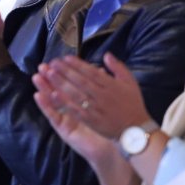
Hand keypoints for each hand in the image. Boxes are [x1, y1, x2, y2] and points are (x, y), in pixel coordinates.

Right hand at [33, 68, 118, 168]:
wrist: (117, 143)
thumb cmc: (112, 123)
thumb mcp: (108, 101)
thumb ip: (103, 86)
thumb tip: (100, 69)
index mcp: (82, 101)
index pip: (70, 83)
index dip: (62, 72)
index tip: (55, 60)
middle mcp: (72, 109)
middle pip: (58, 90)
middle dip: (50, 77)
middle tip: (41, 65)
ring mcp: (67, 119)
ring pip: (52, 101)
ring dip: (43, 88)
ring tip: (36, 77)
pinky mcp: (64, 129)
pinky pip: (53, 115)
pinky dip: (45, 105)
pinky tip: (38, 95)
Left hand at [37, 53, 153, 139]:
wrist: (135, 130)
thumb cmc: (133, 105)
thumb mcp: (130, 82)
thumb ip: (118, 67)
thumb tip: (106, 54)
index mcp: (110, 85)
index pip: (90, 71)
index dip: (77, 64)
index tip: (65, 58)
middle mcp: (101, 95)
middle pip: (79, 81)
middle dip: (64, 71)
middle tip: (52, 63)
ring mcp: (95, 108)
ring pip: (75, 94)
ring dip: (60, 83)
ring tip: (49, 75)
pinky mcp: (90, 120)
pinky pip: (75, 109)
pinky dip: (64, 102)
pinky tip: (53, 95)